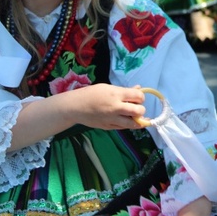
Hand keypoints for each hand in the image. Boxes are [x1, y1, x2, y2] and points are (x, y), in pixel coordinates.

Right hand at [10, 84, 146, 150]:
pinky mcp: (109, 127)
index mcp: (116, 94)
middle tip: (137, 108)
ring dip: (138, 120)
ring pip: (133, 123)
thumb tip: (139, 88)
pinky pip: (124, 127)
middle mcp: (116, 107)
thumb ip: (124, 90)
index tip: (138, 97)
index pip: (138, 96)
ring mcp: (112, 119)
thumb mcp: (108, 88)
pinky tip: (127, 120)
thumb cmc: (91, 94)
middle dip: (141, 109)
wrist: (75, 107)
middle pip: (139, 111)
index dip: (141, 97)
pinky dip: (128, 124)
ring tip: (137, 117)